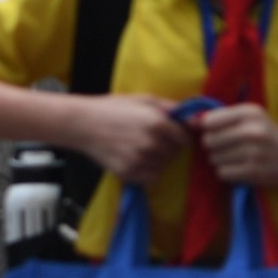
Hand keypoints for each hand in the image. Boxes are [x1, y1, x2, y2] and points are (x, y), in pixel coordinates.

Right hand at [72, 94, 192, 185]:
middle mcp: (152, 143)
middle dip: (167, 147)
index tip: (168, 134)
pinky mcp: (129, 173)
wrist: (82, 124)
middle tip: (149, 139)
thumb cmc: (112, 108)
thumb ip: (170, 107)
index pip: (185, 139)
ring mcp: (140, 160)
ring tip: (140, 149)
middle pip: (174, 154)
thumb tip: (195, 118)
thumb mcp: (142, 100)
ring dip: (158, 160)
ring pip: (164, 166)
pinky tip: (136, 160)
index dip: (178, 136)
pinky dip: (148, 172)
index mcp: (157, 123)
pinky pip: (151, 178)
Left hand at [195, 104, 277, 188]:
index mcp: (250, 112)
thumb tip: (189, 121)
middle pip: (208, 141)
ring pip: (213, 158)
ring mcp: (253, 152)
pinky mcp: (252, 171)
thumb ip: (221, 117)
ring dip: (220, 160)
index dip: (207, 129)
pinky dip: (227, 172)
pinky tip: (240, 168)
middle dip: (213, 146)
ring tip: (237, 157)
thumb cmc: (267, 136)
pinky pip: (221, 172)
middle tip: (229, 147)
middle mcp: (252, 130)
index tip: (216, 132)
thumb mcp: (250, 118)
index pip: (209, 121)